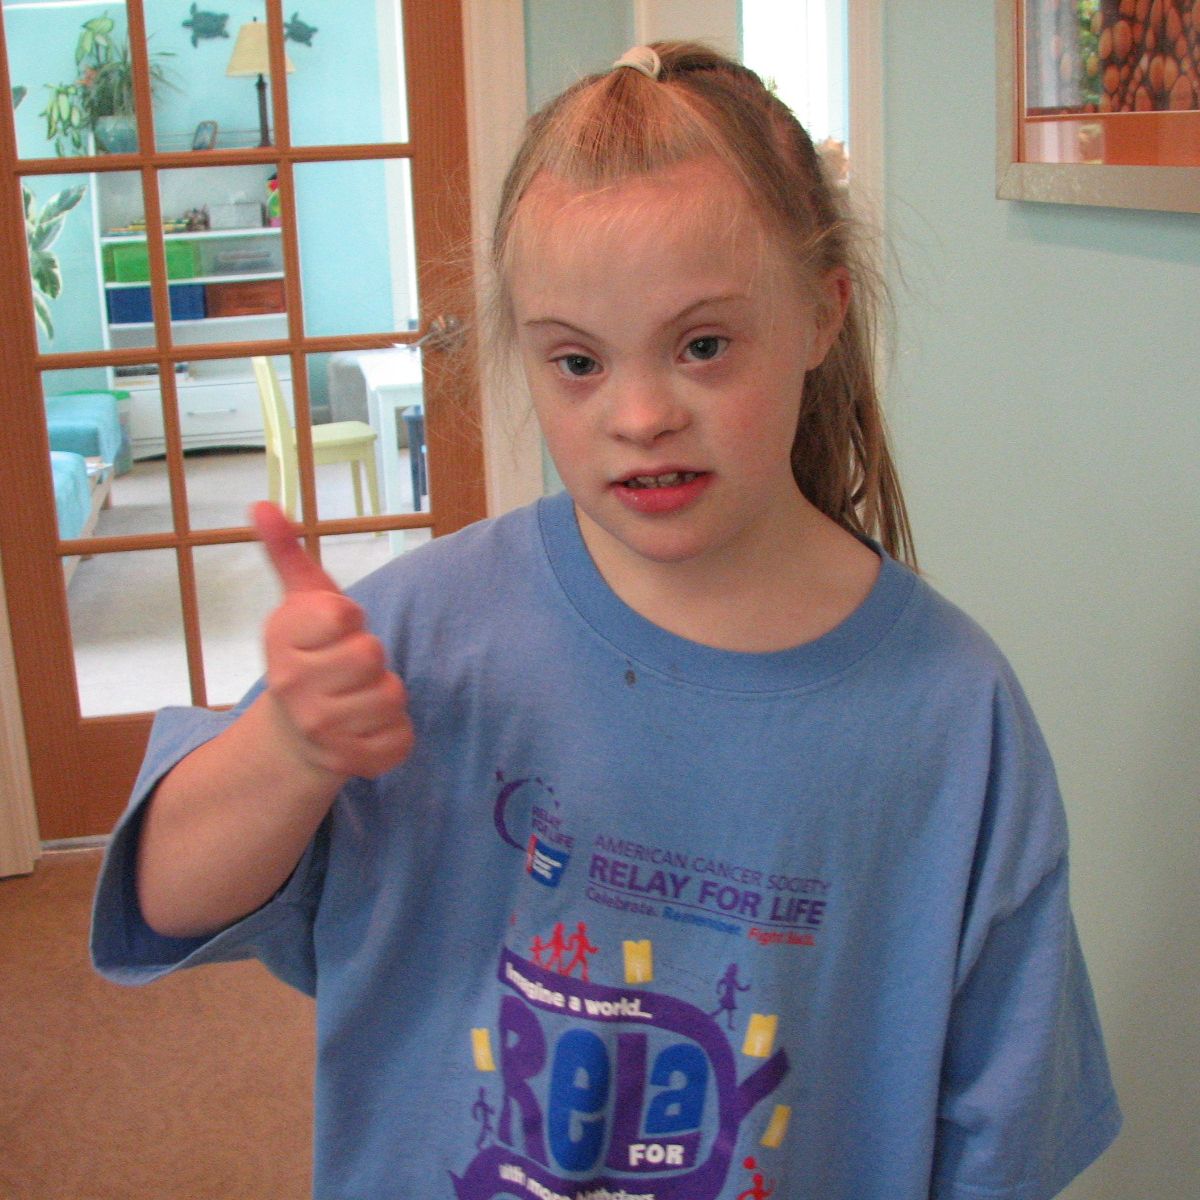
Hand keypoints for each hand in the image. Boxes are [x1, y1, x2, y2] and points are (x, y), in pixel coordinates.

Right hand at [252, 501, 413, 780]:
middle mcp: (293, 687)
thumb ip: (287, 552)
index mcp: (281, 640)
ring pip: (393, 695)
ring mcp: (321, 729)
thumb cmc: (309, 654)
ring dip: (385, 694)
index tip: (333, 629)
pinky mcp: (351, 762)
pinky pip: (403, 736)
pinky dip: (396, 732)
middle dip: (371, 657)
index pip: (344, 614)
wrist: (294, 733)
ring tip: (358, 696)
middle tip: (348, 667)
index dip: (349, 619)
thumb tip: (263, 503)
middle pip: (373, 654)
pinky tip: (368, 728)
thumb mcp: (299, 600)